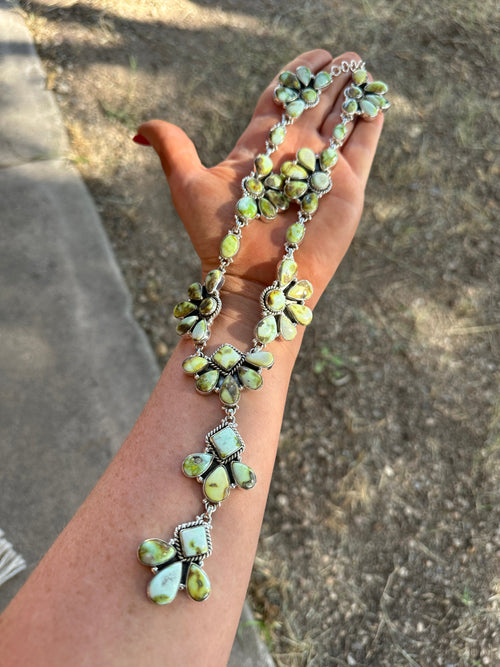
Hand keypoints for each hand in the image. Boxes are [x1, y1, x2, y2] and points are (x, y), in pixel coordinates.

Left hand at [136, 49, 383, 310]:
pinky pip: (362, 148)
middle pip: (314, 108)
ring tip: (361, 67)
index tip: (313, 54)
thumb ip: (171, 147)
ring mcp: (321, 174)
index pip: (281, 102)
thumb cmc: (217, 237)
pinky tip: (375, 100)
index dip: (296, 77)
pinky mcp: (346, 189)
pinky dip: (370, 123)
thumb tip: (138, 130)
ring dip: (351, 95)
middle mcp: (292, 159)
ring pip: (341, 123)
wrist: (252, 281)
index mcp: (259, 151)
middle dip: (329, 81)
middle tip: (346, 56)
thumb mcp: (187, 184)